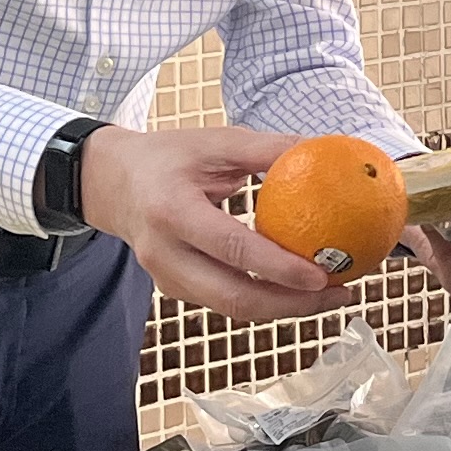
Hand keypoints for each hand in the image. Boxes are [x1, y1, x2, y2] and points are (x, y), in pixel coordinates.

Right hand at [76, 125, 350, 320]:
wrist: (112, 183)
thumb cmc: (168, 158)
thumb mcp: (215, 142)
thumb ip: (267, 149)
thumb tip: (326, 151)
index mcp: (171, 211)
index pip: (231, 249)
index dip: (278, 267)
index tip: (322, 274)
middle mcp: (164, 254)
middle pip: (233, 298)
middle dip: (292, 304)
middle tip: (339, 292)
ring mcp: (166, 278)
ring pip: (232, 308)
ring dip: (284, 308)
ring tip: (330, 294)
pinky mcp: (175, 290)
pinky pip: (225, 303)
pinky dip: (265, 300)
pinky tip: (299, 290)